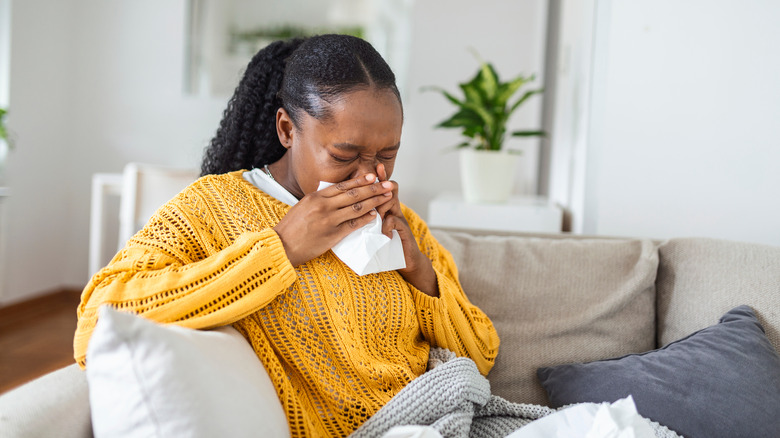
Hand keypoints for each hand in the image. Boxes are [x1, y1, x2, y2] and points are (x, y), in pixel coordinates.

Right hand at [274, 173, 393, 266]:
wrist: (282, 245)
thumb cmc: (291, 227)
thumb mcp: (303, 206)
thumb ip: (320, 199)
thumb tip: (336, 194)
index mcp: (316, 196)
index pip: (342, 186)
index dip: (360, 180)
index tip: (373, 176)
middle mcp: (324, 206)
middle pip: (354, 194)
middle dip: (373, 188)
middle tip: (388, 184)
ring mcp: (329, 220)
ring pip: (357, 208)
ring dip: (374, 202)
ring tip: (386, 198)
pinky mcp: (332, 235)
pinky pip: (353, 225)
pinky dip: (365, 219)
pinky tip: (375, 216)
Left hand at [376, 164, 438, 296]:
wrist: (405, 260)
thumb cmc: (384, 245)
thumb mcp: (372, 229)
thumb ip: (363, 218)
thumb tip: (344, 211)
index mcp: (383, 208)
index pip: (380, 188)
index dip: (377, 177)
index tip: (374, 167)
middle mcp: (393, 210)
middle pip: (388, 190)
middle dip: (381, 184)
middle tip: (376, 179)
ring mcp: (399, 219)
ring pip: (392, 202)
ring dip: (382, 206)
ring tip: (378, 214)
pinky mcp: (404, 230)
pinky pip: (395, 221)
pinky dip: (387, 226)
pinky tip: (384, 233)